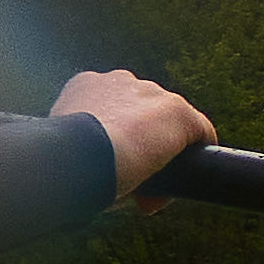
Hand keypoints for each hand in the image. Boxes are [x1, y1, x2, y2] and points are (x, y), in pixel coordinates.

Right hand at [50, 69, 215, 211]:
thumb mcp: (69, 150)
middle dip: (140, 142)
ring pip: (168, 123)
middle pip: (142, 113)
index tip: (111, 163)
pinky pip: (199, 132)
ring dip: (164, 149)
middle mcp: (120, 81)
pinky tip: (192, 176)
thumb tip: (108, 181)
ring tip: (155, 182)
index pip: (110, 108)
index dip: (113, 138)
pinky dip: (197, 152)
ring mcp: (152, 93)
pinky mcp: (180, 112)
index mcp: (86, 85)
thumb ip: (89, 153)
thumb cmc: (63, 161)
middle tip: (132, 176)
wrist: (81, 155)